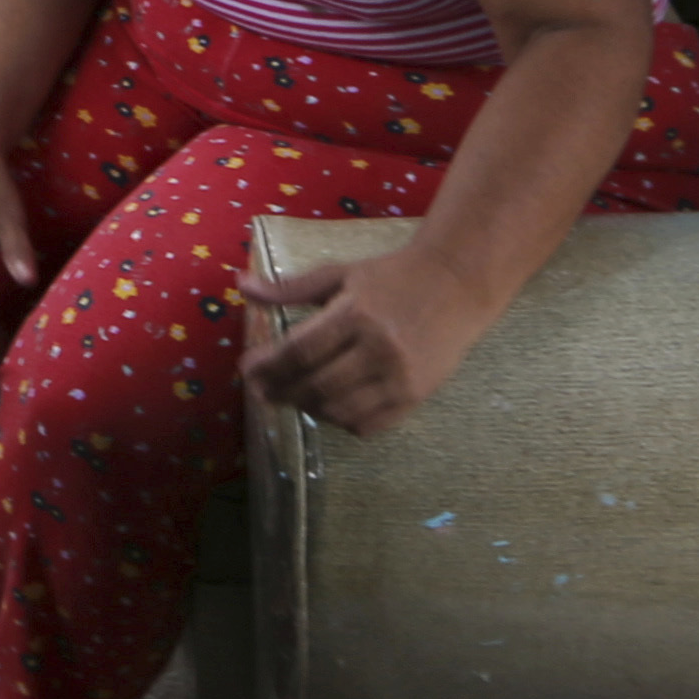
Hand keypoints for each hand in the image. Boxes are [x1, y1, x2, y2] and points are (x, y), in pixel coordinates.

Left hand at [234, 240, 497, 437]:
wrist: (457, 283)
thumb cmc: (392, 276)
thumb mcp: (340, 274)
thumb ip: (290, 287)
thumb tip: (241, 286)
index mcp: (355, 314)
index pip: (300, 351)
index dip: (268, 366)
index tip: (247, 370)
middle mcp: (378, 349)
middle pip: (316, 386)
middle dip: (281, 392)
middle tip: (263, 391)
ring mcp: (399, 377)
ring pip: (340, 411)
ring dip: (308, 409)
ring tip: (294, 397)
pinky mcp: (416, 395)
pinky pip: (369, 424)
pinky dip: (343, 421)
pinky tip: (330, 407)